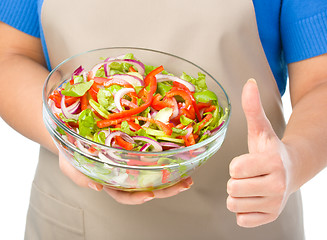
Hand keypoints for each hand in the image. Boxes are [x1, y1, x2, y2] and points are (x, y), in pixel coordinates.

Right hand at [59, 152, 192, 203]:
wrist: (74, 133)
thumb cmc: (72, 152)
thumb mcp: (70, 165)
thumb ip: (81, 177)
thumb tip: (97, 187)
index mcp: (110, 182)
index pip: (125, 196)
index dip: (137, 198)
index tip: (150, 195)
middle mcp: (125, 175)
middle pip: (147, 186)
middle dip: (167, 189)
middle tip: (185, 184)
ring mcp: (132, 163)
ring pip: (154, 173)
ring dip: (172, 175)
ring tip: (189, 174)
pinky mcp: (136, 150)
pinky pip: (152, 156)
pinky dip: (166, 157)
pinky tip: (178, 155)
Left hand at [227, 79, 292, 227]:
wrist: (290, 170)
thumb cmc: (270, 150)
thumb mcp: (260, 129)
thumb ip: (253, 108)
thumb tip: (248, 83)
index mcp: (272, 162)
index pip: (236, 169)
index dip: (235, 164)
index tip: (246, 162)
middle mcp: (277, 185)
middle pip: (232, 188)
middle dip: (234, 180)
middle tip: (247, 174)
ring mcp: (275, 203)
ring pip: (234, 204)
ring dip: (237, 194)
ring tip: (250, 185)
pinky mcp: (271, 216)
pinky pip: (242, 219)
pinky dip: (243, 209)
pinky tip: (253, 197)